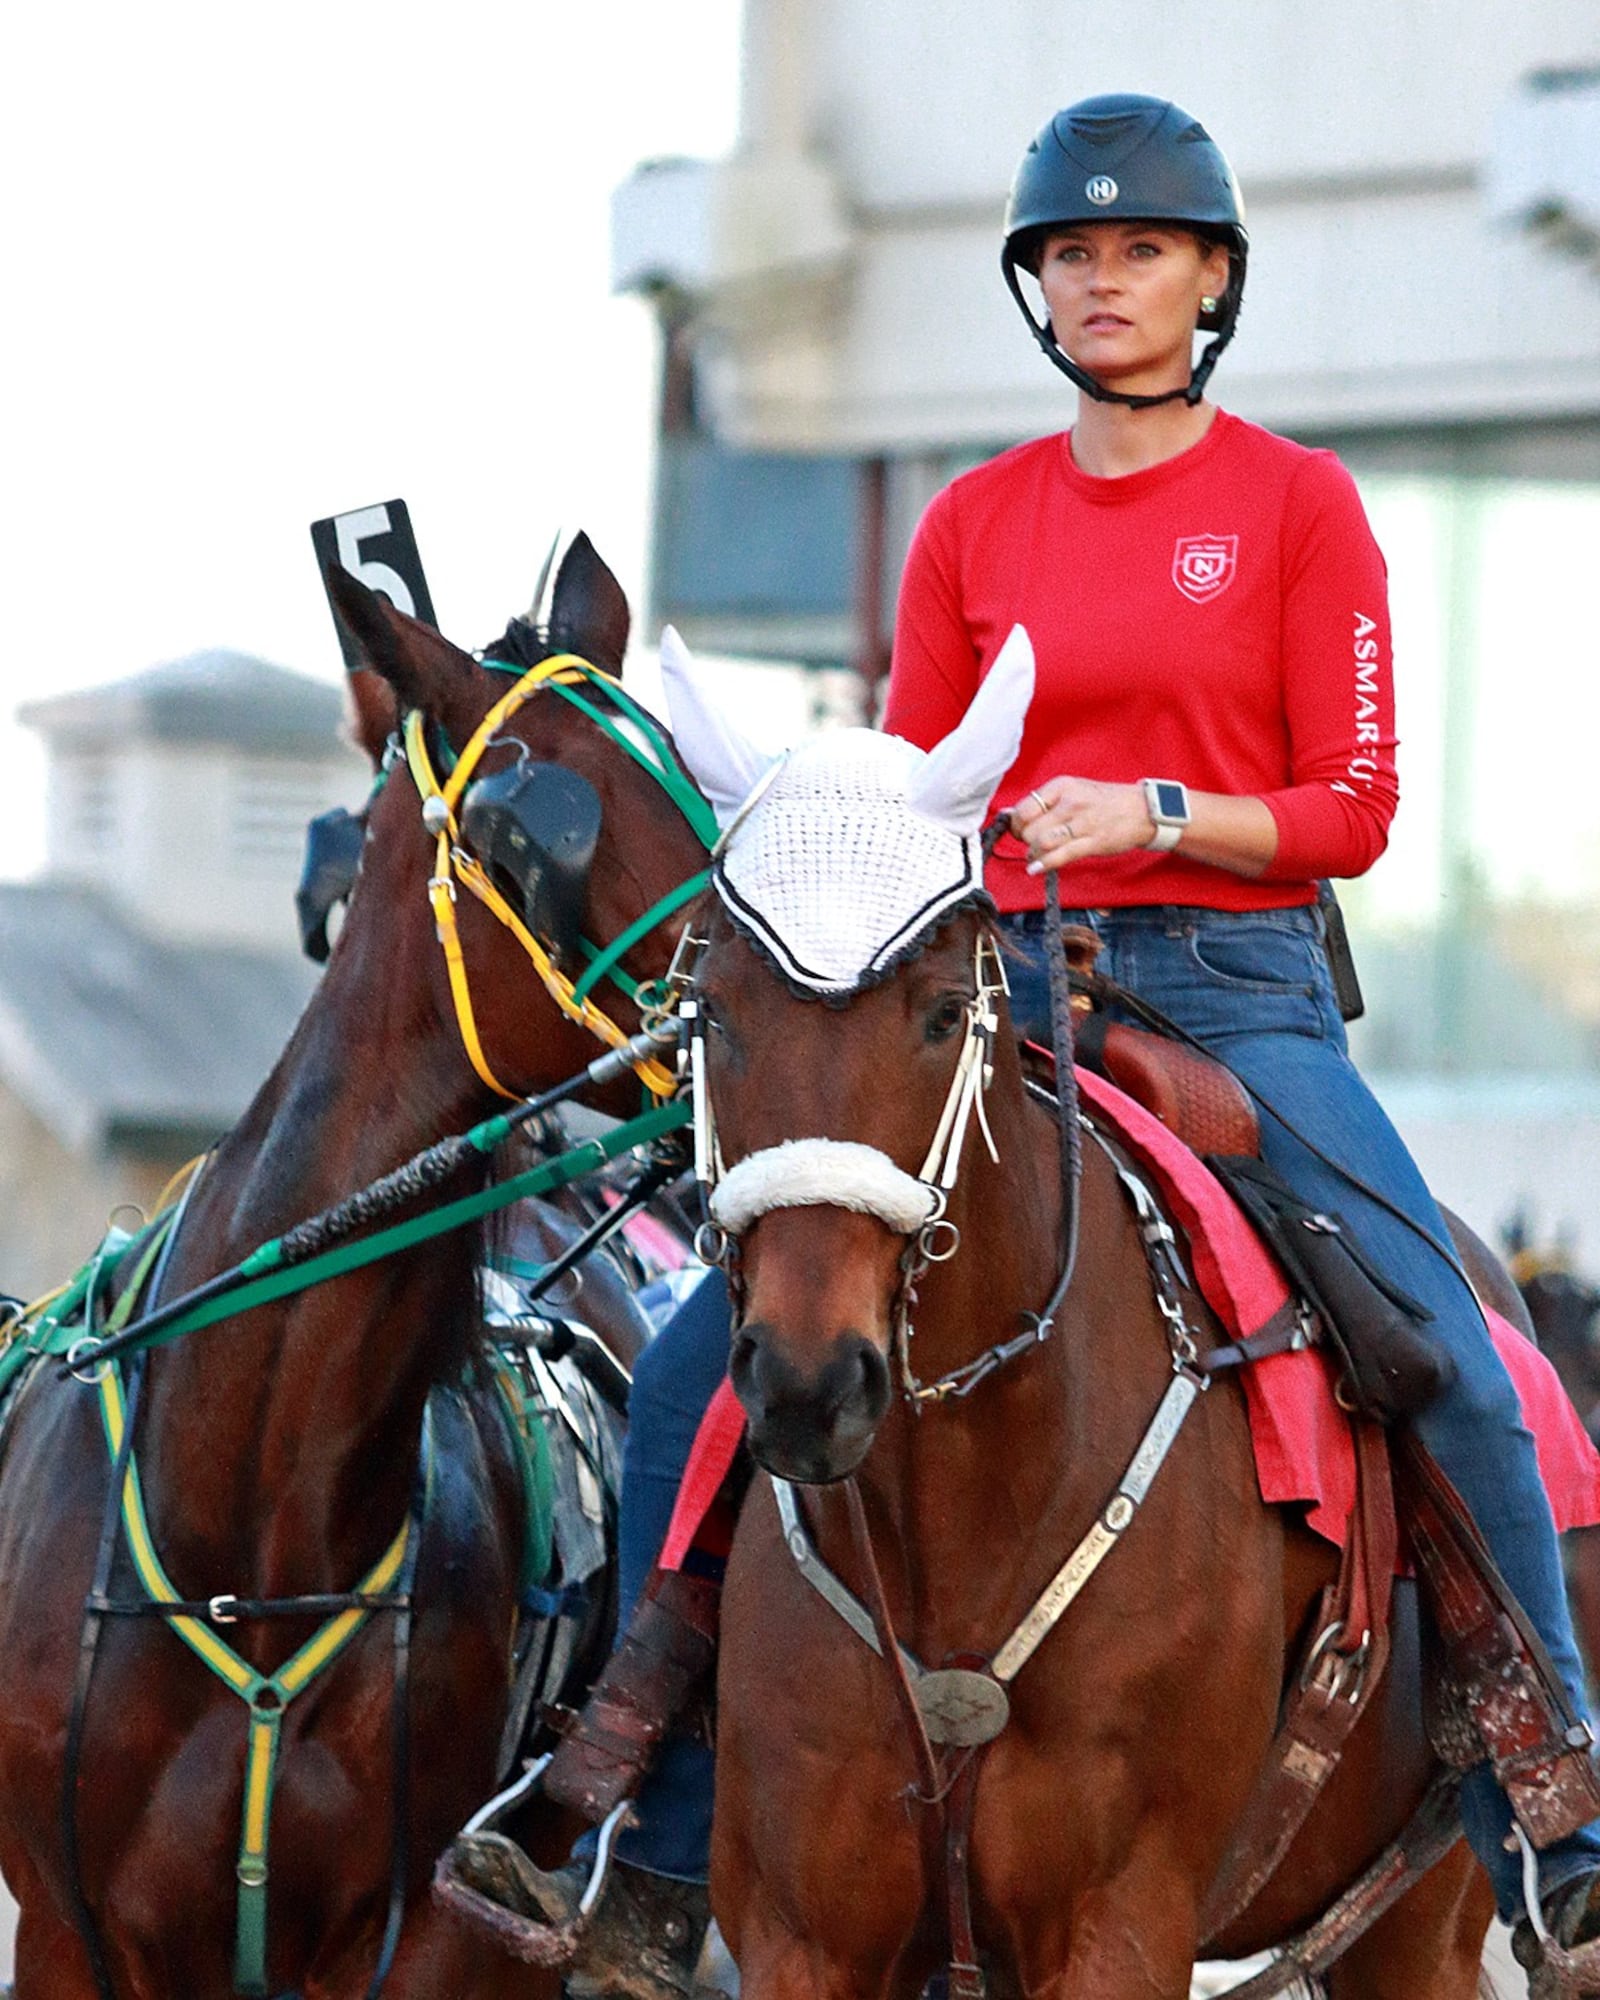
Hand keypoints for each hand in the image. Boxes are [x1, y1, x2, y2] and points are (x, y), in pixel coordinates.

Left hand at [1008, 778, 1155, 874]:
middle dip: (1025, 841)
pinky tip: (1036, 869)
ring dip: (1033, 855)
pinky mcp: (1093, 842)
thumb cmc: (1104, 802)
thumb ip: (1043, 803)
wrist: (1142, 809)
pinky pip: (1061, 856)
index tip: (1021, 830)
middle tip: (1031, 844)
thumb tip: (1009, 814)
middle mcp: (1070, 802)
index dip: (1017, 824)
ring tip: (1035, 857)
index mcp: (1062, 786)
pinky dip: (1044, 864)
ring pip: (1041, 843)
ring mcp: (1082, 822)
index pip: (1024, 808)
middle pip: (1030, 829)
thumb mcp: (1073, 791)